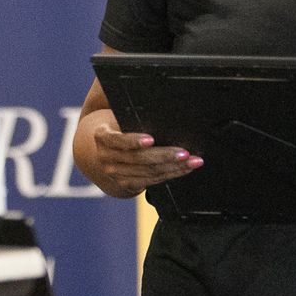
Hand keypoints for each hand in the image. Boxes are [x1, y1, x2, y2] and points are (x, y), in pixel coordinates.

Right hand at [80, 124, 200, 198]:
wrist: (102, 151)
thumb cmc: (119, 127)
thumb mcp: (119, 119)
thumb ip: (133, 118)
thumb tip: (161, 111)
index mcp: (102, 137)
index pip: (117, 140)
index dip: (133, 140)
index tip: (151, 139)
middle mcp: (106, 158)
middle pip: (138, 159)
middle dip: (164, 155)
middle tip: (185, 153)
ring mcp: (116, 174)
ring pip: (148, 172)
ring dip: (174, 167)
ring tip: (193, 161)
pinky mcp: (127, 184)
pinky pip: (151, 181)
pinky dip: (171, 174)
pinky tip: (185, 169)